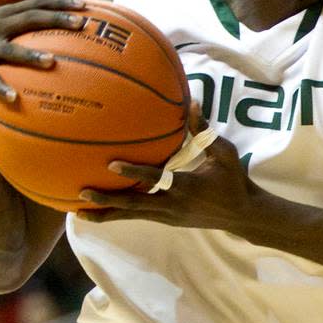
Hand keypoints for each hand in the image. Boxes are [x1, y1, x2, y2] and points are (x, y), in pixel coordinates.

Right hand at [0, 0, 87, 104]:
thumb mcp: (7, 37)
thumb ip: (32, 35)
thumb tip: (75, 42)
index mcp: (4, 15)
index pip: (36, 3)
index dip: (59, 2)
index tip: (85, 5)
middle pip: (28, 18)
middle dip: (54, 19)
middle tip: (80, 24)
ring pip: (9, 50)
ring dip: (30, 56)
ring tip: (52, 62)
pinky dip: (1, 88)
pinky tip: (15, 98)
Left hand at [78, 136, 257, 233]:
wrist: (242, 215)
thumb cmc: (234, 181)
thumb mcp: (225, 154)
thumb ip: (205, 131)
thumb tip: (191, 102)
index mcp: (186, 187)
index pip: (155, 180)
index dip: (133, 173)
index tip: (111, 165)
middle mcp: (172, 206)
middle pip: (134, 205)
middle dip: (108, 201)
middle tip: (82, 194)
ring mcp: (168, 216)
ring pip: (132, 216)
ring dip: (106, 214)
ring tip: (79, 212)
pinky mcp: (166, 220)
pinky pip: (137, 216)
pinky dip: (118, 215)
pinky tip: (98, 213)